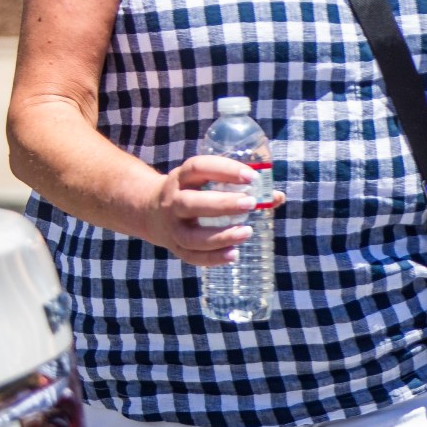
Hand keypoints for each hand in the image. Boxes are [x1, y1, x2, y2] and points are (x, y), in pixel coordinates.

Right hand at [144, 155, 280, 267]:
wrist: (149, 210)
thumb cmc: (193, 191)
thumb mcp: (207, 181)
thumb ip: (240, 186)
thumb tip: (277, 197)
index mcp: (183, 178)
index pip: (198, 168)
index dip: (224, 170)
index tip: (251, 176)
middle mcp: (173, 201)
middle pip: (191, 203)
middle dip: (222, 204)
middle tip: (251, 203)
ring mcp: (172, 227)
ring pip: (191, 236)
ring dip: (220, 236)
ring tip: (247, 232)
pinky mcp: (174, 246)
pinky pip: (191, 256)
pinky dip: (212, 258)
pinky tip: (234, 255)